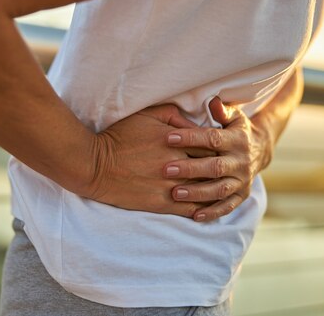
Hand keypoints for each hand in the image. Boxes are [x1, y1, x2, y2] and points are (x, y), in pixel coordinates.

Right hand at [88, 104, 211, 217]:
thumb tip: (196, 123)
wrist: (96, 166)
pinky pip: (190, 208)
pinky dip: (202, 208)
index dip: (219, 148)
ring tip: (222, 188)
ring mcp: (170, 186)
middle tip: (227, 169)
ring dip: (215, 190)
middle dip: (221, 169)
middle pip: (211, 169)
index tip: (223, 150)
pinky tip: (208, 207)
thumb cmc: (119, 136)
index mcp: (176, 142)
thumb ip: (174, 116)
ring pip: (204, 191)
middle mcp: (178, 165)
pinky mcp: (162, 204)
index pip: (210, 145)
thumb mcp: (147, 115)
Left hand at [163, 97, 272, 221]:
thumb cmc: (236, 130)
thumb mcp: (233, 117)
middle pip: (215, 167)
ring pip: (220, 189)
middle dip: (190, 169)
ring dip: (197, 193)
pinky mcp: (242, 195)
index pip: (213, 138)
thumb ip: (221, 111)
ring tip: (174, 193)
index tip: (169, 137)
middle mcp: (241, 161)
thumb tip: (212, 101)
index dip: (191, 138)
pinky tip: (194, 216)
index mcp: (237, 140)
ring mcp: (242, 180)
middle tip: (166, 170)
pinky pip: (227, 206)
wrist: (261, 149)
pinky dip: (212, 212)